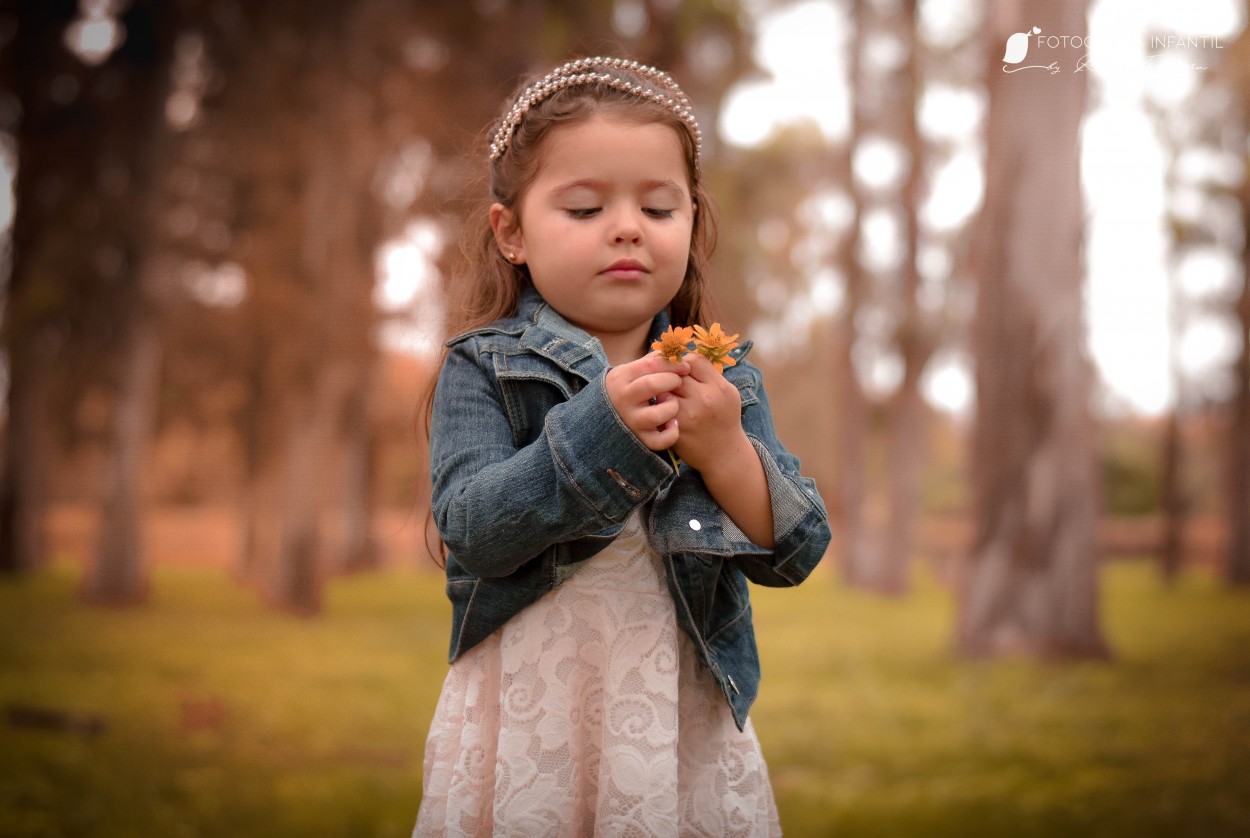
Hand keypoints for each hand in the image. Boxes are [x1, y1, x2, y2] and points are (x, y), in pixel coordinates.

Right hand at [605, 353, 690, 451]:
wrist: (606, 415)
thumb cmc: (629, 388)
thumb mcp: (632, 370)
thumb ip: (652, 360)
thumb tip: (677, 352)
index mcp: (622, 378)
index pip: (650, 365)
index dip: (672, 363)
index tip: (684, 365)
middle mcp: (624, 399)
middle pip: (651, 384)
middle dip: (672, 380)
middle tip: (679, 382)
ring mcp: (632, 421)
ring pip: (656, 415)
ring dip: (671, 407)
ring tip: (674, 403)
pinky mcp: (640, 439)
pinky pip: (658, 441)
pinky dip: (670, 433)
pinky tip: (674, 424)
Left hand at [670, 352, 747, 473]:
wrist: (724, 454)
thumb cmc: (725, 419)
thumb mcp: (728, 394)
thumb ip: (710, 375)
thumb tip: (685, 355)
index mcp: (720, 388)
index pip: (694, 360)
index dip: (684, 362)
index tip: (683, 370)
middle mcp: (705, 399)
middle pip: (676, 373)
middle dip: (671, 375)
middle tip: (670, 380)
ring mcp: (689, 415)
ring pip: (664, 389)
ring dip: (662, 390)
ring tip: (667, 394)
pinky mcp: (676, 428)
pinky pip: (659, 408)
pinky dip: (659, 406)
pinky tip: (663, 409)